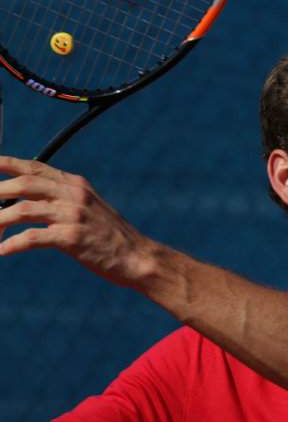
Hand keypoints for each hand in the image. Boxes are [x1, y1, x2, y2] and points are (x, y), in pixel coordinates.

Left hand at [0, 156, 151, 285]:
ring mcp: (74, 215)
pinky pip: (32, 237)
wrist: (139, 258)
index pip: (35, 168)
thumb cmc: (112, 238)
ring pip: (22, 210)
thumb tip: (30, 200)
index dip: (6, 164)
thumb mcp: (90, 209)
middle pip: (23, 184)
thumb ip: (64, 199)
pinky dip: (12, 244)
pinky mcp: (72, 238)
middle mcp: (74, 195)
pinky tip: (1, 251)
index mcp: (76, 185)